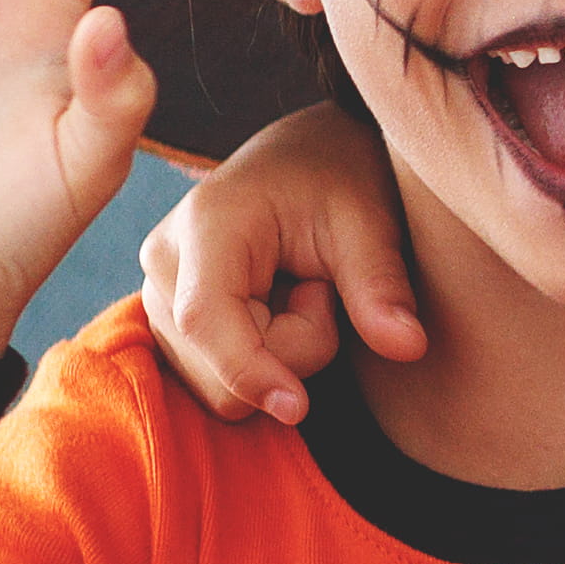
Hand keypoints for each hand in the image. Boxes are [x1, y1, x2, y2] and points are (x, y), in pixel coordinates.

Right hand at [137, 101, 415, 424]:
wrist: (306, 156)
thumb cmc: (337, 177)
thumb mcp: (369, 220)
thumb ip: (380, 285)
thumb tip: (408, 347)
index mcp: (206, 224)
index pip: (206, 320)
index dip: (250, 371)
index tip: (300, 407)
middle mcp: (163, 261)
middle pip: (221, 370)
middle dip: (291, 350)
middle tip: (321, 286)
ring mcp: (156, 294)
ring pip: (219, 386)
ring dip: (279, 356)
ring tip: (298, 290)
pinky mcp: (167, 321)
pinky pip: (216, 381)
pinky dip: (259, 360)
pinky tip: (274, 309)